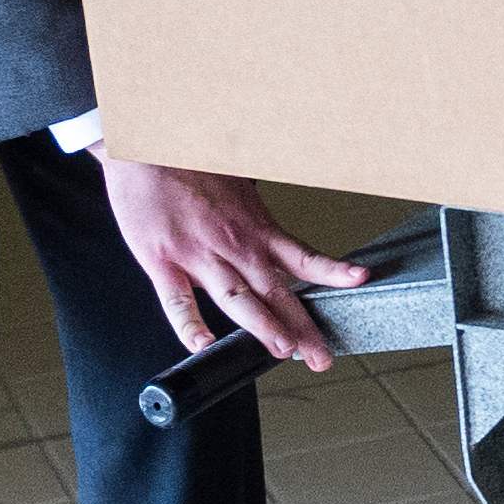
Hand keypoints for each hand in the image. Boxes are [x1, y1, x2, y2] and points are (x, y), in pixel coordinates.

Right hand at [102, 159, 366, 372]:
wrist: (144, 148)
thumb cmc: (189, 166)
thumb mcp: (238, 188)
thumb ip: (253, 222)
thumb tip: (269, 246)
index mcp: (253, 228)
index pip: (302, 257)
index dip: (332, 271)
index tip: (359, 281)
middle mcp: (233, 245)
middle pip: (276, 292)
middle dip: (301, 327)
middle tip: (322, 356)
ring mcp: (199, 254)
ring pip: (237, 299)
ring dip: (263, 326)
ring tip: (284, 350)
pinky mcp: (162, 260)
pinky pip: (177, 300)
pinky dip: (189, 325)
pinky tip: (202, 346)